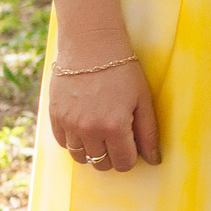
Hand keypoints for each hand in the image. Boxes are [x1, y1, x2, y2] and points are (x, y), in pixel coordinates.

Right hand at [47, 37, 160, 173]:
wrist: (91, 46)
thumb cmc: (123, 70)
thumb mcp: (143, 99)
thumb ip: (149, 132)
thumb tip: (154, 160)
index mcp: (115, 127)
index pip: (123, 163)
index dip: (131, 158)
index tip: (133, 146)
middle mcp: (89, 130)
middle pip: (100, 163)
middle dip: (112, 156)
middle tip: (119, 137)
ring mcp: (69, 125)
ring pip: (80, 157)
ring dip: (92, 151)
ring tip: (102, 132)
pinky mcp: (55, 118)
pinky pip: (64, 144)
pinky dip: (75, 141)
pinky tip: (85, 125)